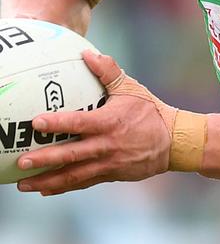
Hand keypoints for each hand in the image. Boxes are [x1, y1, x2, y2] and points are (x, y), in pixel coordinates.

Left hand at [17, 51, 174, 195]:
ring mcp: (108, 163)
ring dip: (47, 181)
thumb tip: (87, 54)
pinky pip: (83, 183)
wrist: (174, 141)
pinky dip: (63, 187)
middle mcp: (107, 145)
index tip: (36, 123)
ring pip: (73, 175)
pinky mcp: (111, 174)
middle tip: (21, 161)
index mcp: (110, 122)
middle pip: (70, 155)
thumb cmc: (151, 111)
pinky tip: (46, 190)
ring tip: (25, 184)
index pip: (79, 123)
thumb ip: (108, 71)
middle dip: (44, 160)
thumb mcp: (131, 88)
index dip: (57, 123)